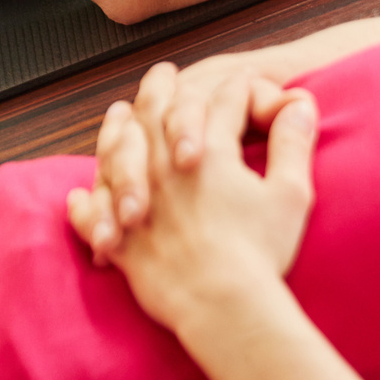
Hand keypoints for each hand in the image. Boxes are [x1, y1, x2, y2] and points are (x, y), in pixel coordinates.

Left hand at [65, 64, 319, 335]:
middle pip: (158, 111)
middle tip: (164, 73)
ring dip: (117, 128)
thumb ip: (292, 143)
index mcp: (211, 151)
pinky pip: (91, 216)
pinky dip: (84, 205)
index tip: (241, 80)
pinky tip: (79, 195)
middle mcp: (166, 167)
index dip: (236, 88)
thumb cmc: (261, 253)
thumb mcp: (291, 193)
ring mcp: (139, 200)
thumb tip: (300, 101)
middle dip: (162, 87)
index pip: (222, 102)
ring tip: (117, 114)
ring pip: (118, 151)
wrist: (226, 307)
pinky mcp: (123, 241)